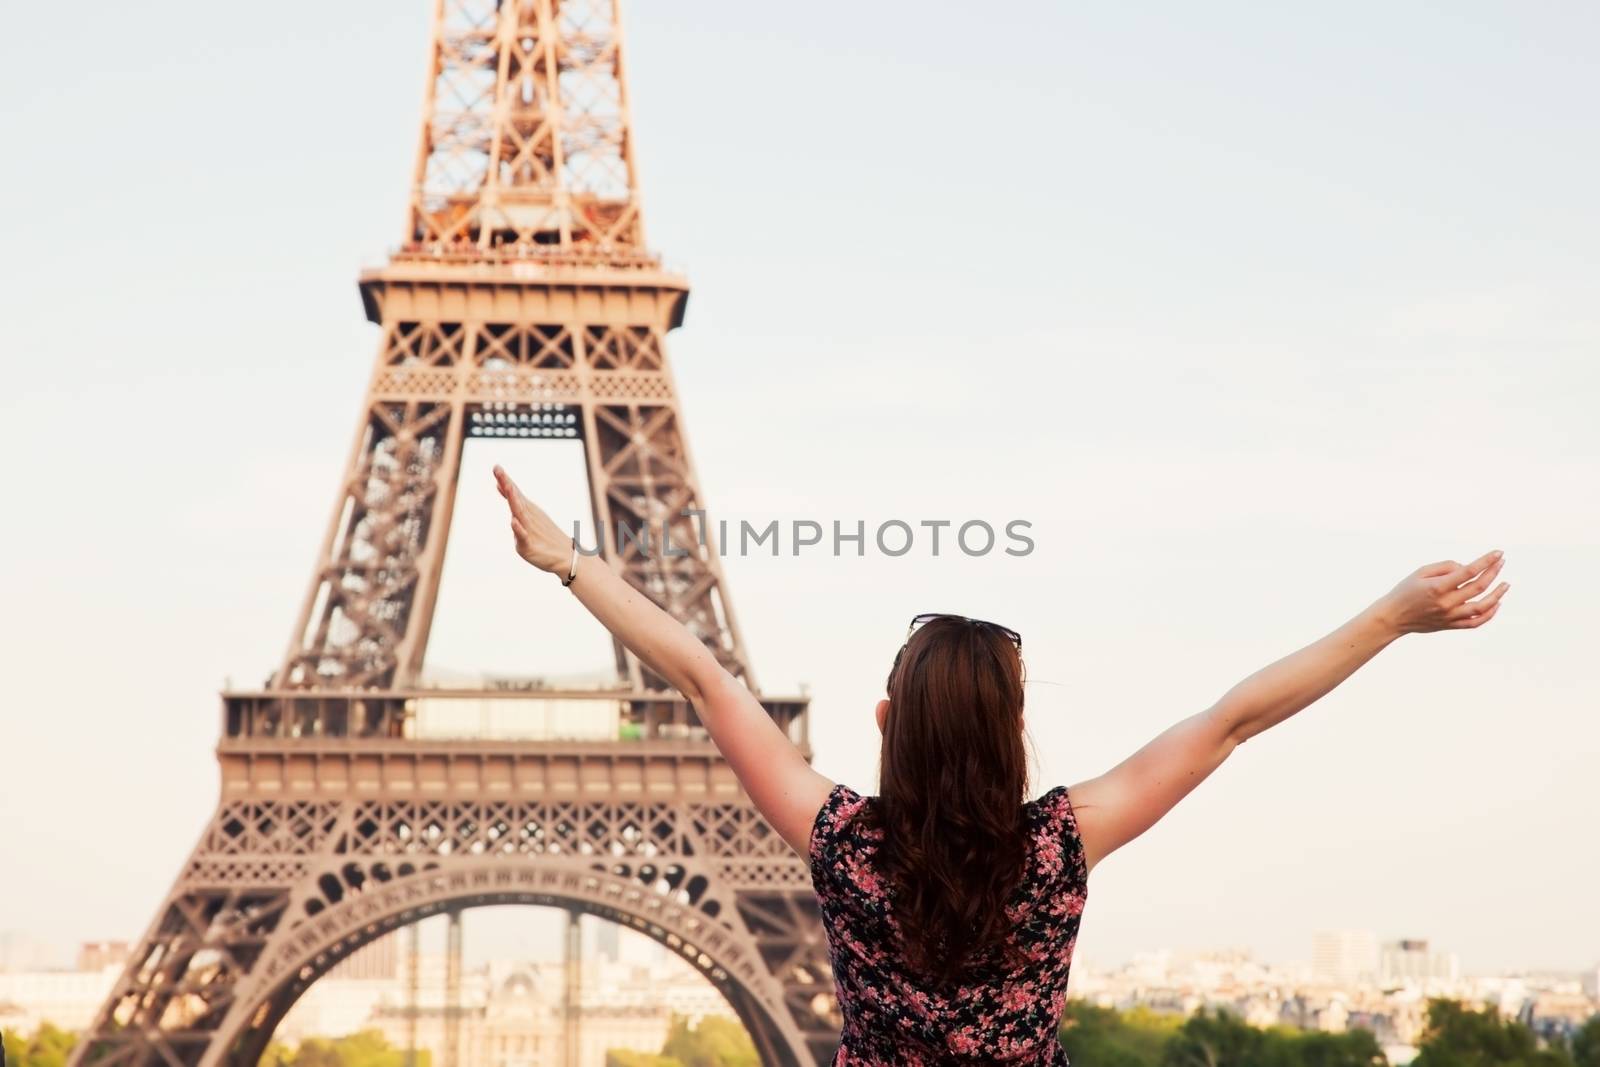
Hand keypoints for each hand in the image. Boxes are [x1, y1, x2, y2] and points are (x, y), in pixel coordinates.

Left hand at [493, 464, 570, 573]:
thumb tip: (498, 484)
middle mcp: (528, 517)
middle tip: (497, 469)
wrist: (565, 556)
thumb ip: (513, 500)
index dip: (505, 480)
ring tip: (508, 487)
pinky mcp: (529, 545)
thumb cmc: (544, 535)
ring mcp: (529, 530)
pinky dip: (518, 529)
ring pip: (520, 514)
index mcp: (527, 510)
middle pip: (515, 498)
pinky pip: (523, 536)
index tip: (496, 467)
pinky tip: (513, 521)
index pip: (514, 493)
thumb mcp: (527, 515)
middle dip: (507, 484)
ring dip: (514, 500)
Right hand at [1373, 549, 1508, 634]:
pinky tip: (1496, 604)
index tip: (1498, 553)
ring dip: (1497, 594)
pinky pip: (1476, 622)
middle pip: (1479, 587)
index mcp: (1438, 587)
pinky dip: (1489, 614)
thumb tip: (1466, 568)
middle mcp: (1446, 603)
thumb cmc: (1405, 590)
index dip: (1486, 561)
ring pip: (1482, 606)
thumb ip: (1445, 567)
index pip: (1469, 571)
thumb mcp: (1420, 572)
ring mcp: (1450, 616)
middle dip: (1493, 572)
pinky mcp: (1450, 625)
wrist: (1393, 617)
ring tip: (1506, 584)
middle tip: (1501, 562)